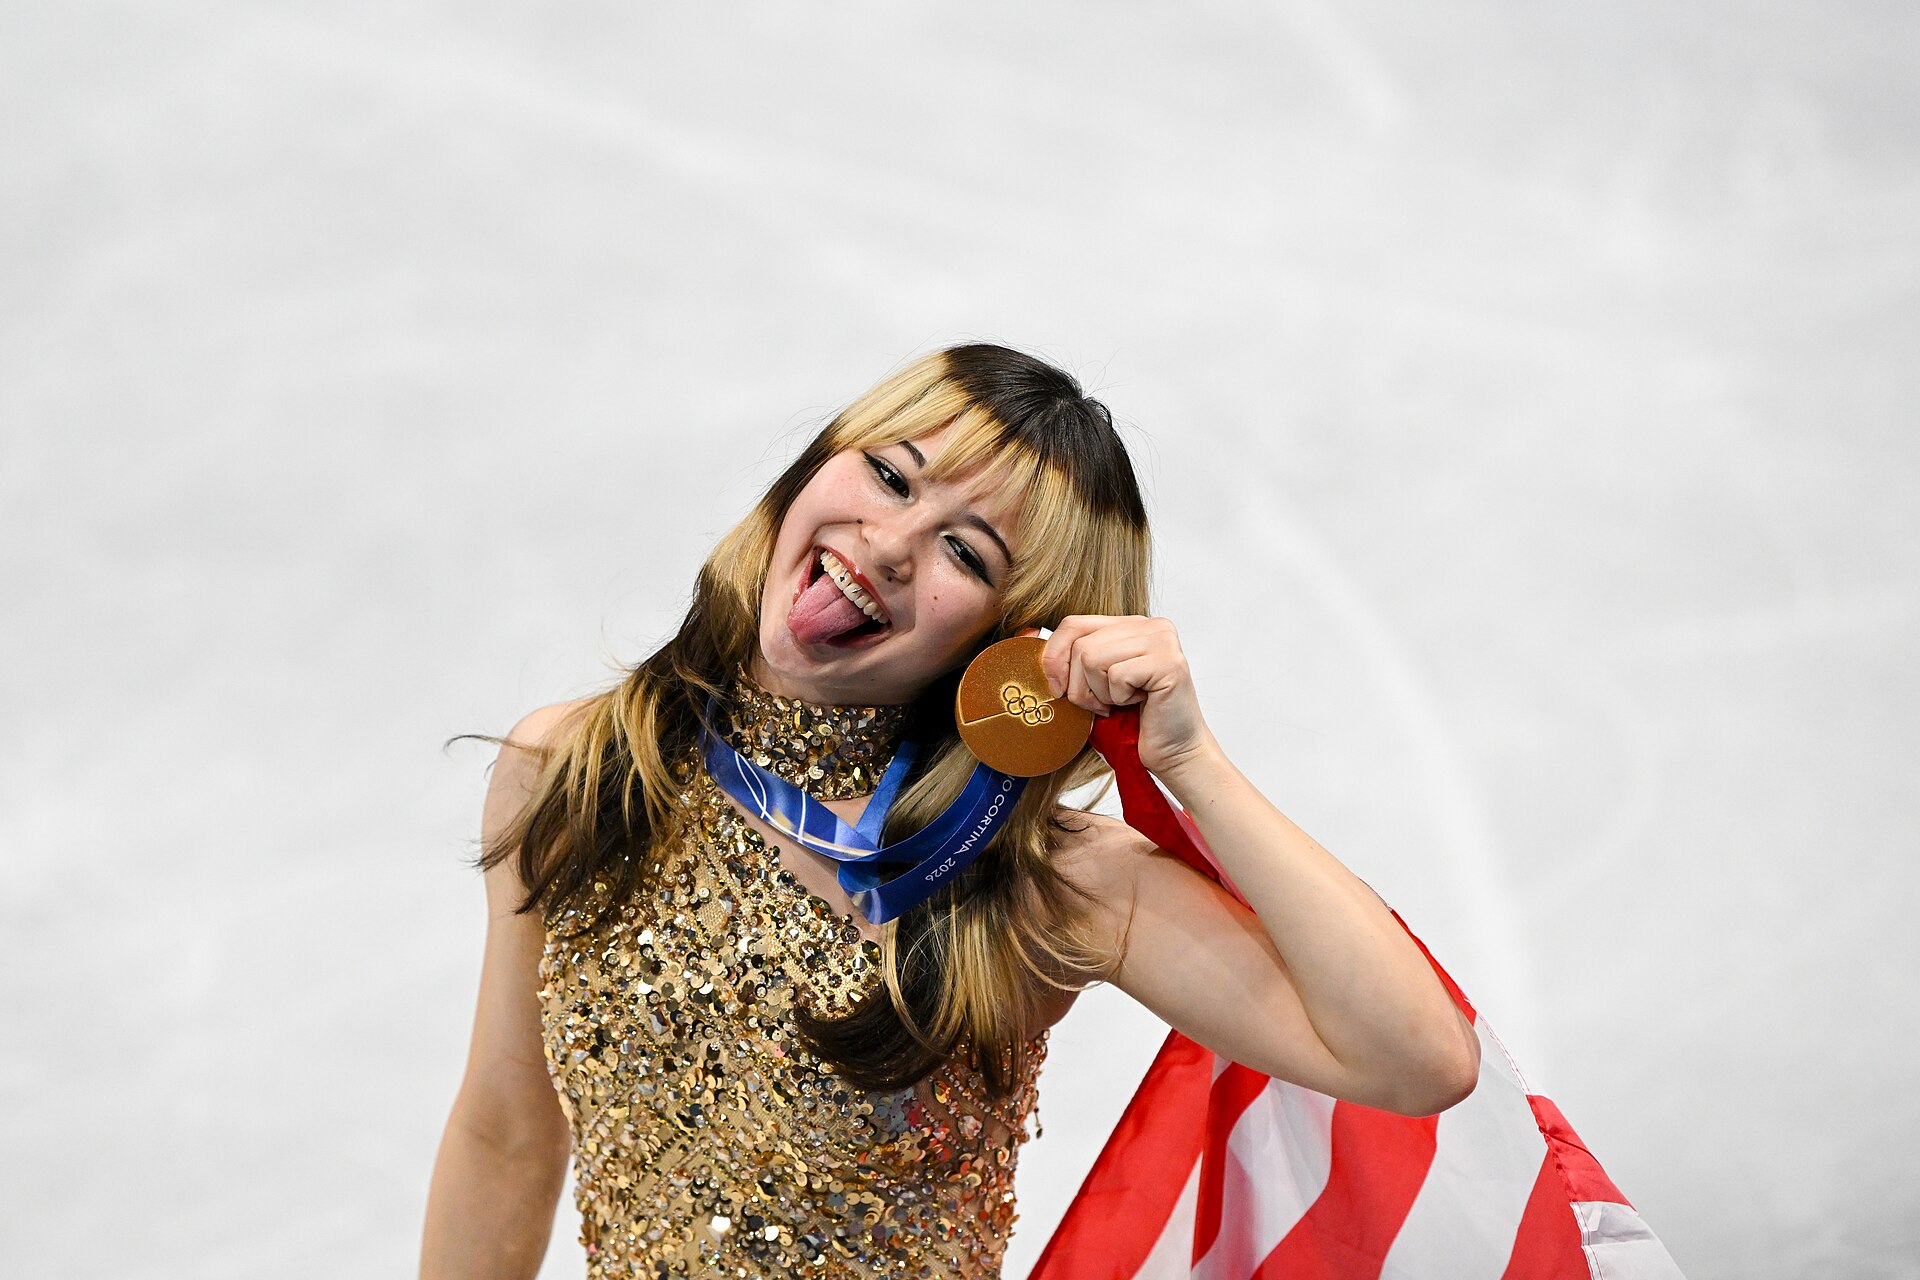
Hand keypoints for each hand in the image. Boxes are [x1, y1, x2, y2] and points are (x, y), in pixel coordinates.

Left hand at [1026, 616, 1216, 777]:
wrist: (1173, 754)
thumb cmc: (1131, 723)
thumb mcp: (1092, 684)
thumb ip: (1069, 658)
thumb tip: (1024, 634)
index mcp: (1130, 625)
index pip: (1073, 623)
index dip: (1055, 657)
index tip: (1057, 688)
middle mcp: (1150, 625)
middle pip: (1081, 644)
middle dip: (1079, 685)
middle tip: (1100, 705)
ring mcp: (1162, 641)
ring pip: (1093, 658)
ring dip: (1099, 693)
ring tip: (1120, 704)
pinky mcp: (1170, 662)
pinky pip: (1117, 675)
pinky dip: (1120, 698)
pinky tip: (1139, 704)